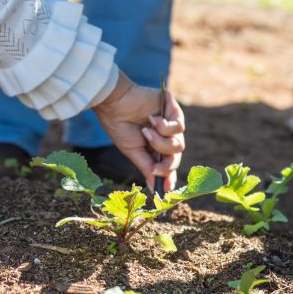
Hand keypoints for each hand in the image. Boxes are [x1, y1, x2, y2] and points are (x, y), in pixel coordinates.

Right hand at [93, 72, 185, 191]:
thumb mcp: (133, 152)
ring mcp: (170, 123)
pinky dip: (165, 127)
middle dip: (166, 165)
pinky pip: (179, 127)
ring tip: (145, 131)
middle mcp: (164, 136)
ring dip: (161, 143)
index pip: (167, 163)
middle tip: (156, 169)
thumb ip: (148, 168)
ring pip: (178, 144)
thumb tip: (155, 189)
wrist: (113, 103)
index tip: (165, 190)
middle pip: (175, 157)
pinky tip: (151, 119)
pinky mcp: (173, 110)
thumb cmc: (119, 126)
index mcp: (154, 146)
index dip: (168, 177)